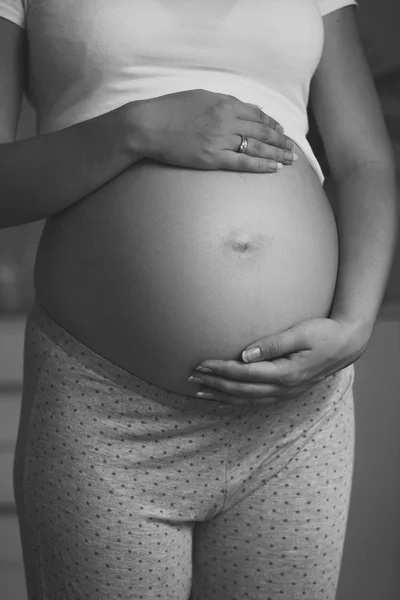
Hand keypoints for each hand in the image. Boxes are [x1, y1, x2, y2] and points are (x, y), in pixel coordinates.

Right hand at [132, 89, 296, 172]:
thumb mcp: (200, 96)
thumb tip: (245, 108)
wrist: (147, 125)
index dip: (272, 123)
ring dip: (277, 153)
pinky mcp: (212, 158)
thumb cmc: (169, 109)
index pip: (256, 114)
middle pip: (262, 131)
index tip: (281, 130)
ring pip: (257, 147)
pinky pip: (243, 162)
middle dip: (280, 140)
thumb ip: (224, 102)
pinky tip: (274, 168)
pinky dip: (261, 165)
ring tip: (291, 160)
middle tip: (293, 148)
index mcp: (224, 102)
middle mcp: (227, 120)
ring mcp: (220, 140)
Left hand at [189, 317, 371, 406]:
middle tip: (191, 377)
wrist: (346, 345)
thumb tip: (245, 354)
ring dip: (221, 396)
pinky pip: (255, 401)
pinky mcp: (285, 392)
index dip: (219, 369)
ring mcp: (285, 393)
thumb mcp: (300, 333)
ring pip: (246, 399)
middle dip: (214, 383)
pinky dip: (236, 401)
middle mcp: (283, 388)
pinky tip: (223, 399)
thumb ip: (273, 344)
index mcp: (285, 373)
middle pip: (240, 390)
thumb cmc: (324, 334)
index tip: (200, 363)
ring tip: (199, 391)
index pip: (243, 373)